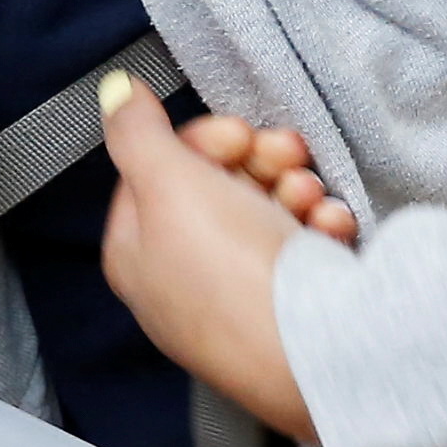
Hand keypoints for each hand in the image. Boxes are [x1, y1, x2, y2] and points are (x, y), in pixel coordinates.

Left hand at [98, 71, 320, 442]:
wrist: (323, 355)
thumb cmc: (236, 273)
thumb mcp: (171, 183)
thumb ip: (137, 132)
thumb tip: (113, 91)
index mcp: (137, 254)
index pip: (157, 172)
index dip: (201, 142)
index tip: (237, 134)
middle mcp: (183, 283)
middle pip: (214, 190)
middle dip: (258, 161)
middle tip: (285, 155)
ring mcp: (241, 301)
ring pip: (266, 216)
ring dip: (294, 189)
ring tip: (311, 197)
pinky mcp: (295, 316)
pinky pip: (307, 254)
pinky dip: (322, 230)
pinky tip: (333, 229)